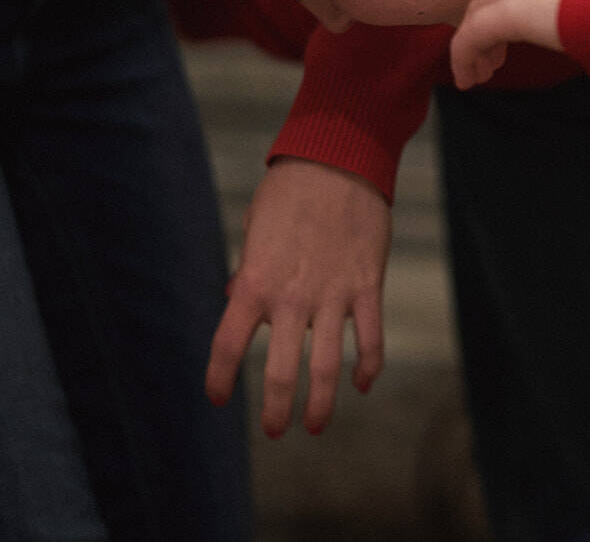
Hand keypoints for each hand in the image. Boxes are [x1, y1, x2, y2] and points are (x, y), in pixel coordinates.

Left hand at [208, 157, 391, 436]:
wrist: (338, 159)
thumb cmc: (290, 192)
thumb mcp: (256, 231)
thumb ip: (248, 271)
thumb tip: (236, 298)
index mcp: (255, 283)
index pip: (227, 345)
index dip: (219, 378)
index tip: (218, 398)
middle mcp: (291, 298)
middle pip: (280, 371)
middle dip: (277, 409)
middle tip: (277, 430)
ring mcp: (333, 296)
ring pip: (328, 367)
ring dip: (322, 404)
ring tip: (316, 425)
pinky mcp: (367, 287)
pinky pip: (371, 339)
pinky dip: (367, 367)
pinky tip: (361, 383)